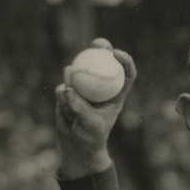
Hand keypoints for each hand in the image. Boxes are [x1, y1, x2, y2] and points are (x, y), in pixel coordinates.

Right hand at [54, 38, 137, 178]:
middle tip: (97, 43)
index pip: (126, 74)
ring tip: (71, 94)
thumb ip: (79, 107)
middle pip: (104, 63)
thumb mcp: (90, 125)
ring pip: (79, 73)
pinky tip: (65, 109)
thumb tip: (67, 89)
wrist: (76, 146)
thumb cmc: (91, 138)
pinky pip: (64, 87)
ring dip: (74, 80)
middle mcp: (101, 88)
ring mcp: (84, 88)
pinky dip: (63, 97)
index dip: (125, 61)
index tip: (116, 53)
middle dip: (102, 48)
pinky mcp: (69, 92)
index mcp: (116, 95)